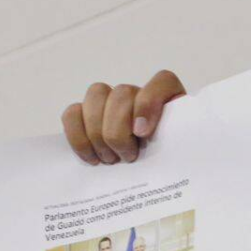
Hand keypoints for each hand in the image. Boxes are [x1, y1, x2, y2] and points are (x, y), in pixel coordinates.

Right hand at [61, 70, 186, 164]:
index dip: (148, 104)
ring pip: (96, 94)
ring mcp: (110, 100)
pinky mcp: (87, 113)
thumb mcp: (178, 152)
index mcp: (169, 99)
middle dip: (119, 130)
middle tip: (128, 158)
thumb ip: (177, 143)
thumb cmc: (166, 159)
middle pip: (122, 93)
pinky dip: (77, 136)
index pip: (163, 81)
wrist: (154, 168)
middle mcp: (138, 93)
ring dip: (98, 132)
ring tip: (109, 159)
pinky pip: (72, 112)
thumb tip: (153, 144)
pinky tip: (91, 157)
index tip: (143, 134)